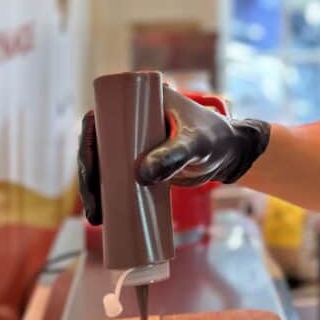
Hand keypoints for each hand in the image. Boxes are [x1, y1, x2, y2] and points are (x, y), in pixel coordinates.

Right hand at [76, 86, 269, 224]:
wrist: (232, 155)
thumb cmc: (217, 139)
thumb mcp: (196, 144)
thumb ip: (175, 155)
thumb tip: (140, 175)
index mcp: (139, 102)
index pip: (101, 119)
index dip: (87, 144)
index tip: (91, 171)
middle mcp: (131, 120)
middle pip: (97, 146)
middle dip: (89, 176)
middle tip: (94, 205)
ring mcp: (135, 142)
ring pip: (104, 165)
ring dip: (95, 190)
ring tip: (97, 217)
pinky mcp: (142, 161)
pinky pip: (117, 176)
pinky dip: (108, 194)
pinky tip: (102, 216)